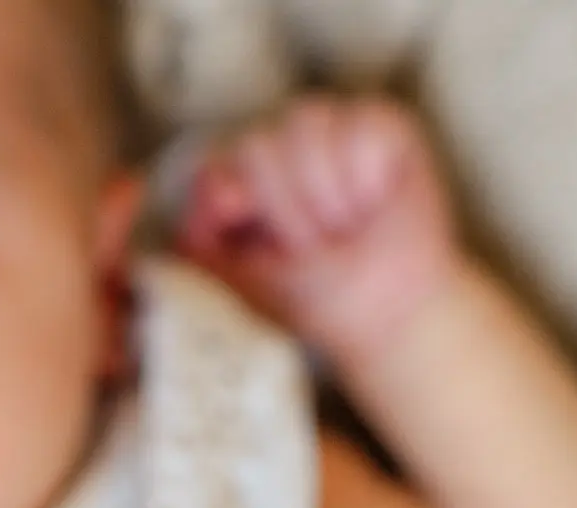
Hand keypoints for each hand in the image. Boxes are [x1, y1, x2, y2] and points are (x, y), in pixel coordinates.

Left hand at [179, 96, 459, 362]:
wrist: (385, 315)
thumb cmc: (314, 298)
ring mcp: (332, 129)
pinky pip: (361, 125)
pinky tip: (375, 200)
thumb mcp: (242, 281)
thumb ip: (203, 245)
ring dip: (324, 192)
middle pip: (258, 142)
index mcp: (242, 179)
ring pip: (306, 122)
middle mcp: (282, 146)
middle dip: (285, 206)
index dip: (227, 187)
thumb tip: (191, 208)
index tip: (239, 215)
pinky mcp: (384, 124)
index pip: (218, 159)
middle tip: (314, 246)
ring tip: (344, 227)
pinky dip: (365, 174)